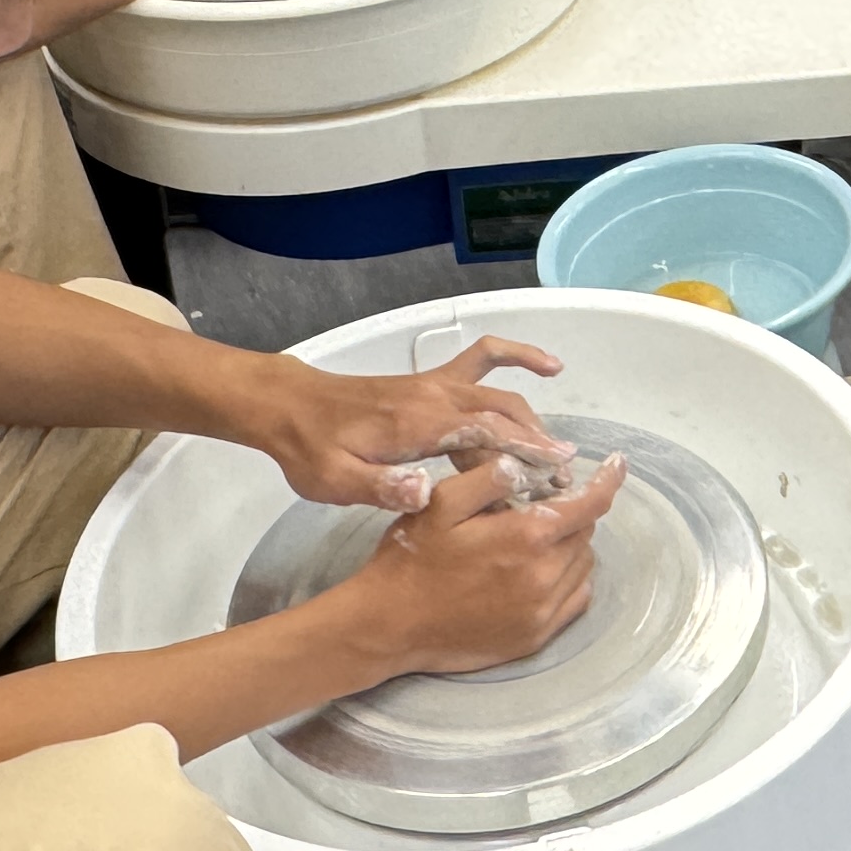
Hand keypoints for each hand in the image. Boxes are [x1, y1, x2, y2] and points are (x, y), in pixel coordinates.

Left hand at [254, 334, 572, 510]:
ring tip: (554, 457)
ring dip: (532, 419)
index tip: (557, 475)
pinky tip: (546, 366)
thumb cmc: (311, 449)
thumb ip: (381, 486)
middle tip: (561, 480)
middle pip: (504, 411)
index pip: (486, 433)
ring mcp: (435, 384)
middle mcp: (435, 396)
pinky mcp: (431, 382)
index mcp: (418, 423)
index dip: (526, 452)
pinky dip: (518, 357)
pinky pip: (485, 359)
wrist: (289, 407)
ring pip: (501, 392)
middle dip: (538, 443)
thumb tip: (425, 493)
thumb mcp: (336, 480)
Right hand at [312, 451, 623, 680]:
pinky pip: (574, 600)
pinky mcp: (534, 637)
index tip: (618, 465)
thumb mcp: (442, 503)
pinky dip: (569, 579)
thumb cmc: (411, 560)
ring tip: (535, 537)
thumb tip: (529, 464)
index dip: (608, 481)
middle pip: (585, 533)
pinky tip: (540, 570)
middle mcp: (544, 577)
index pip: (590, 504)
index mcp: (527, 538)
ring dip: (570, 545)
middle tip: (541, 504)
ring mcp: (542, 612)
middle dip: (574, 512)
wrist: (389, 627)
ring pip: (582, 566)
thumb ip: (490, 477)